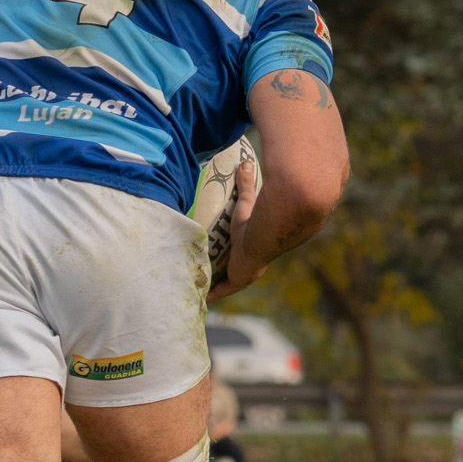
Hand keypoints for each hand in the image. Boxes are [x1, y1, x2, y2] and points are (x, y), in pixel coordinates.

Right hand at [207, 161, 261, 301]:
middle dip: (217, 277)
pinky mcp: (238, 281)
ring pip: (225, 284)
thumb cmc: (259, 216)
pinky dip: (210, 295)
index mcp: (252, 251)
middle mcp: (250, 266)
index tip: (217, 263)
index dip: (229, 261)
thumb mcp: (246, 202)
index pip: (240, 258)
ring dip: (212, 287)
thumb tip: (245, 163)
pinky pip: (221, 291)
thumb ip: (246, 185)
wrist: (267, 232)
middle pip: (231, 275)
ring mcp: (244, 275)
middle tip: (200, 276)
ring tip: (195, 288)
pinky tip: (199, 298)